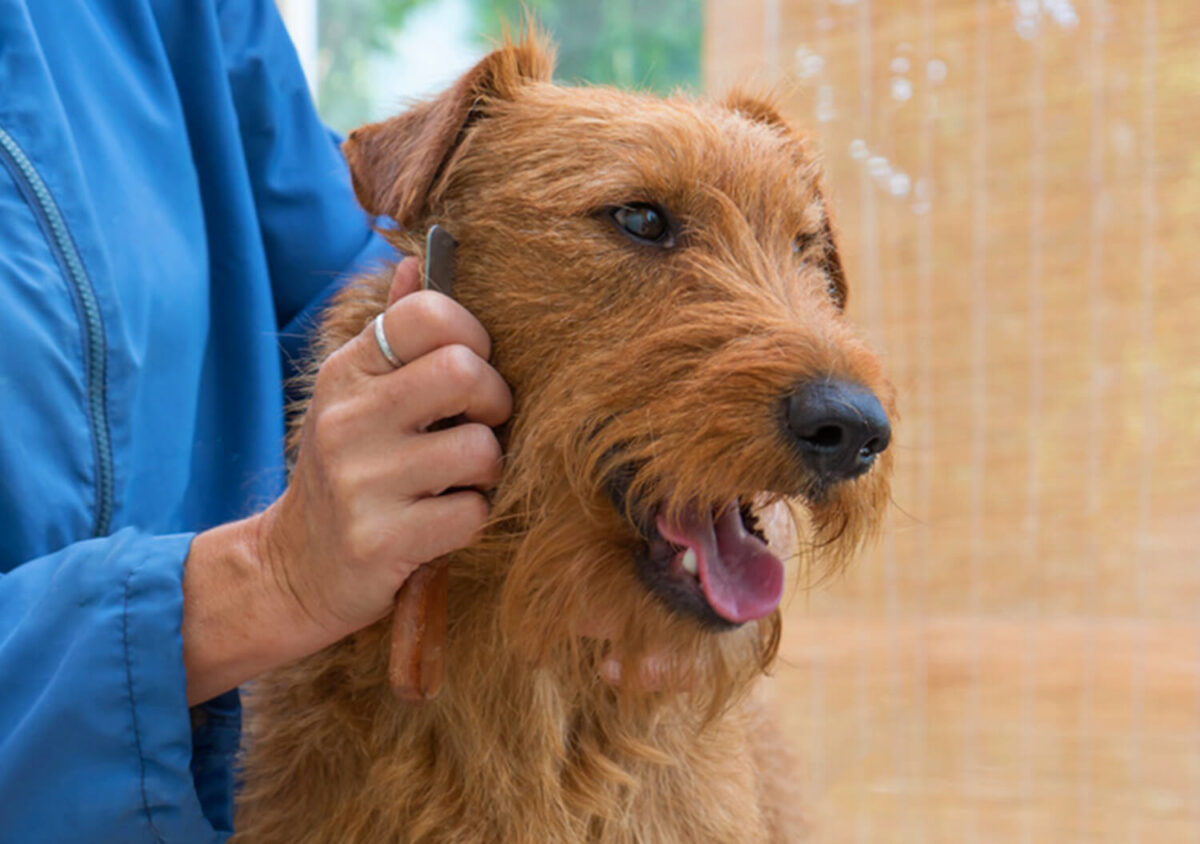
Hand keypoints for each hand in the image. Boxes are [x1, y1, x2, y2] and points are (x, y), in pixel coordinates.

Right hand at [182, 258, 510, 703]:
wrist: (297, 569)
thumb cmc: (349, 471)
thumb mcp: (355, 395)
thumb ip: (391, 332)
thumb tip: (418, 262)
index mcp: (347, 371)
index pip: (428, 313)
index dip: (472, 336)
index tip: (470, 368)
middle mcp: (347, 418)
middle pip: (464, 372)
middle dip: (494, 401)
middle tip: (480, 424)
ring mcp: (360, 481)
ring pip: (479, 449)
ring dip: (486, 470)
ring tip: (458, 479)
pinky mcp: (380, 541)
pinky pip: (471, 514)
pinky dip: (471, 519)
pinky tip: (443, 520)